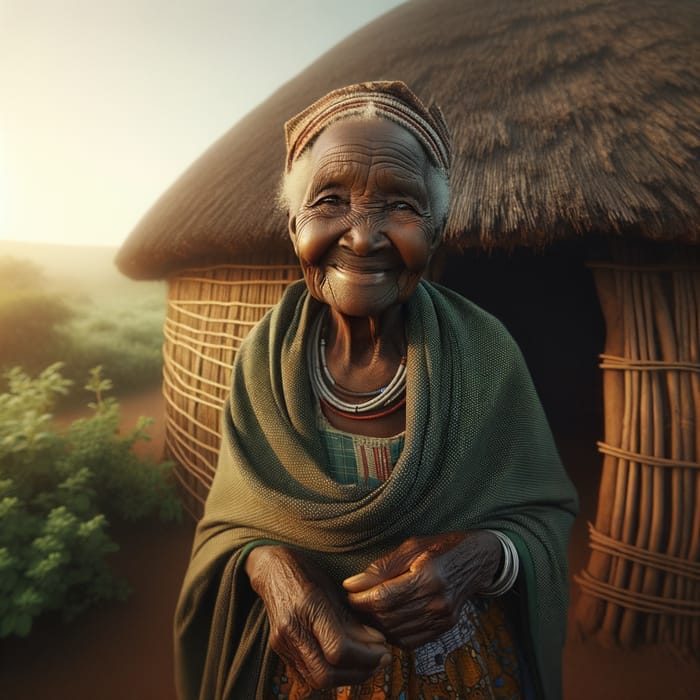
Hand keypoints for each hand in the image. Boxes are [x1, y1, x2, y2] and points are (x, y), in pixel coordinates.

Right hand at [245, 545, 389, 689]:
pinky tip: (346, 664)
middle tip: (380, 660)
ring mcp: (282, 643)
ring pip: (317, 680)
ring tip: (367, 664)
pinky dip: (330, 676)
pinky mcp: (279, 652)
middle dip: (359, 672)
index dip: (365, 655)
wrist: (272, 570)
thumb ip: (352, 619)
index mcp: (308, 606)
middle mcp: (291, 628)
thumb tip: (376, 642)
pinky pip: (307, 676)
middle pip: (326, 673)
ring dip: (347, 678)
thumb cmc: (306, 573)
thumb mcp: (333, 588)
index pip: (338, 648)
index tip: (383, 648)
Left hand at [342, 531, 501, 648]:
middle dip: (366, 612)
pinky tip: (386, 621)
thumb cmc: (441, 547)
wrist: (476, 560)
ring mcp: (443, 618)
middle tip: (354, 601)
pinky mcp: (444, 628)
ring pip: (398, 633)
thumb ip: (382, 567)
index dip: (361, 599)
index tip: (349, 592)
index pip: (385, 597)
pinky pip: (411, 642)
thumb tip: (352, 584)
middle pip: (390, 617)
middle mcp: (438, 601)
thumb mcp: (411, 547)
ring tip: (367, 611)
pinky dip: (393, 635)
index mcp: (429, 576)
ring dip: (377, 625)